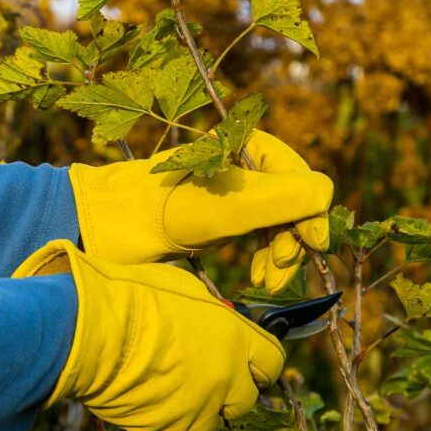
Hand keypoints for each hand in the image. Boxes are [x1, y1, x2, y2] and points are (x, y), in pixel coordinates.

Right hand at [13, 239, 285, 430]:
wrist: (91, 329)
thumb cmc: (133, 295)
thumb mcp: (184, 289)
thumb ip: (209, 311)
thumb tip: (216, 317)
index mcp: (236, 338)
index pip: (273, 362)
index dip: (259, 365)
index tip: (247, 365)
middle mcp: (224, 378)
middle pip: (245, 402)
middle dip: (228, 394)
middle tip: (202, 381)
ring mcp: (197, 409)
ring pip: (207, 426)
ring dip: (192, 414)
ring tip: (164, 393)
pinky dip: (156, 430)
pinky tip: (141, 408)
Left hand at [69, 131, 331, 292]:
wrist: (104, 231)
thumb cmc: (160, 215)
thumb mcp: (224, 210)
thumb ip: (279, 199)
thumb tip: (326, 195)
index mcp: (244, 147)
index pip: (301, 179)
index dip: (310, 216)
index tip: (310, 248)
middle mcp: (241, 164)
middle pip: (293, 204)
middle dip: (292, 240)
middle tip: (276, 273)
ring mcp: (230, 191)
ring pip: (278, 223)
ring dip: (280, 254)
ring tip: (265, 283)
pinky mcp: (219, 217)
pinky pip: (258, 235)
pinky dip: (263, 257)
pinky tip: (257, 277)